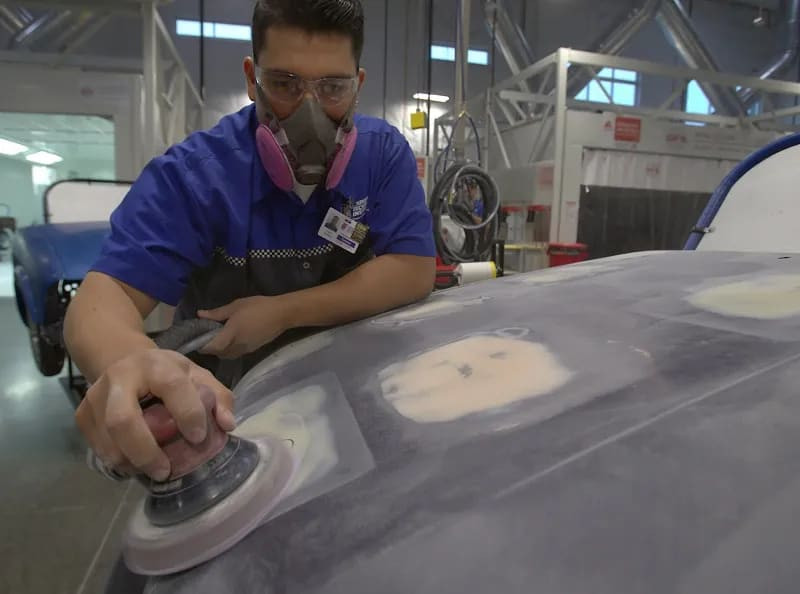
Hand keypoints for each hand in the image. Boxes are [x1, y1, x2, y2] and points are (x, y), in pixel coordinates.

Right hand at [76, 349, 234, 480]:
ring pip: (107, 438)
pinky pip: (97, 446)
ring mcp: (95, 396)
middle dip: (145, 451)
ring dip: (131, 462)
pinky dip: (118, 461)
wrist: (122, 359)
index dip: (188, 413)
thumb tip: (227, 425)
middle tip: (165, 470)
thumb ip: (218, 397)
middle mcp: (120, 377)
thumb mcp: (197, 375)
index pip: (172, 386)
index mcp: (156, 364)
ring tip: (153, 470)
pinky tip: (136, 464)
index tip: (199, 437)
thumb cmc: (167, 373)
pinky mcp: (82, 414)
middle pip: (122, 419)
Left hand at [197, 296, 290, 358]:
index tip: (197, 340)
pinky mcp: (252, 350)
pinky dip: (230, 350)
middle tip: (206, 338)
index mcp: (232, 333)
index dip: (202, 346)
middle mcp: (237, 345)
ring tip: (218, 339)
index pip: (212, 347)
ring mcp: (246, 349)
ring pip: (227, 355)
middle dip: (210, 349)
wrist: (282, 314)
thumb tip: (199, 315)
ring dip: (220, 351)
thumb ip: (217, 313)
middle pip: (219, 354)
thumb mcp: (236, 306)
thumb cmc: (258, 306)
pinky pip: (236, 353)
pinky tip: (232, 339)